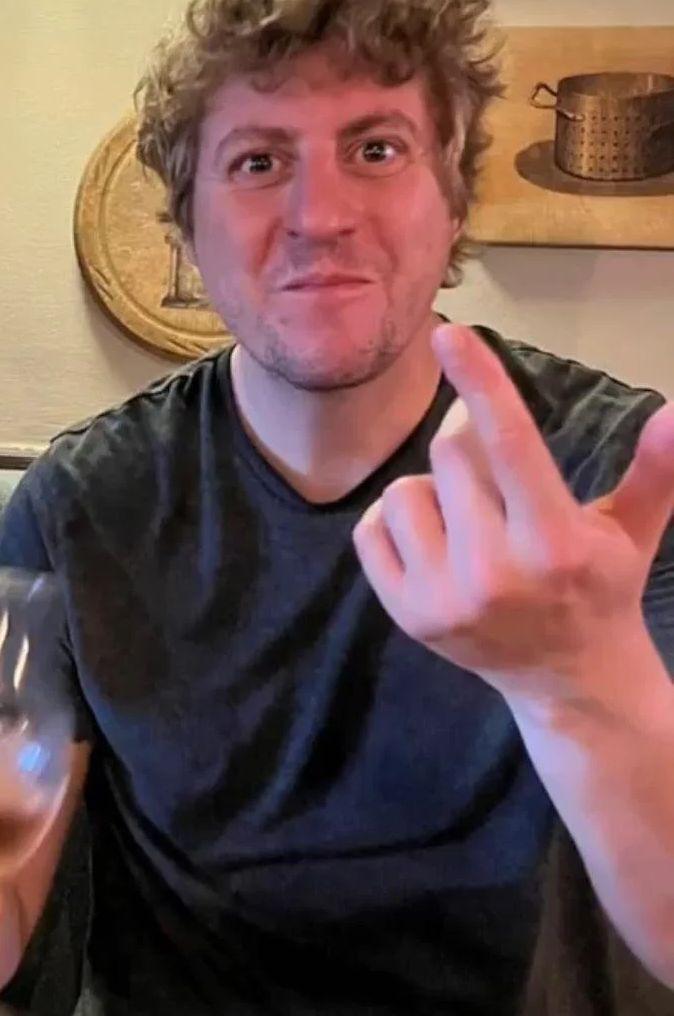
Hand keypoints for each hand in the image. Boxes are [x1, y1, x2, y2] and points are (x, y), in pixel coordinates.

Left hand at [352, 323, 673, 701]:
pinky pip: (371, 531)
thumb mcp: (632, 530)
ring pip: (404, 491)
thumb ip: (657, 469)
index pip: (509, 442)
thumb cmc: (598, 588)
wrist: (565, 681)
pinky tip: (434, 542)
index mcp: (555, 542)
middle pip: (450, 456)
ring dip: (431, 491)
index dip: (479, 381)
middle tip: (493, 478)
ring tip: (468, 521)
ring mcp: (443, 599)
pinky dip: (395, 523)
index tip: (448, 334)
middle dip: (469, 450)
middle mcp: (495, 572)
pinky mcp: (406, 616)